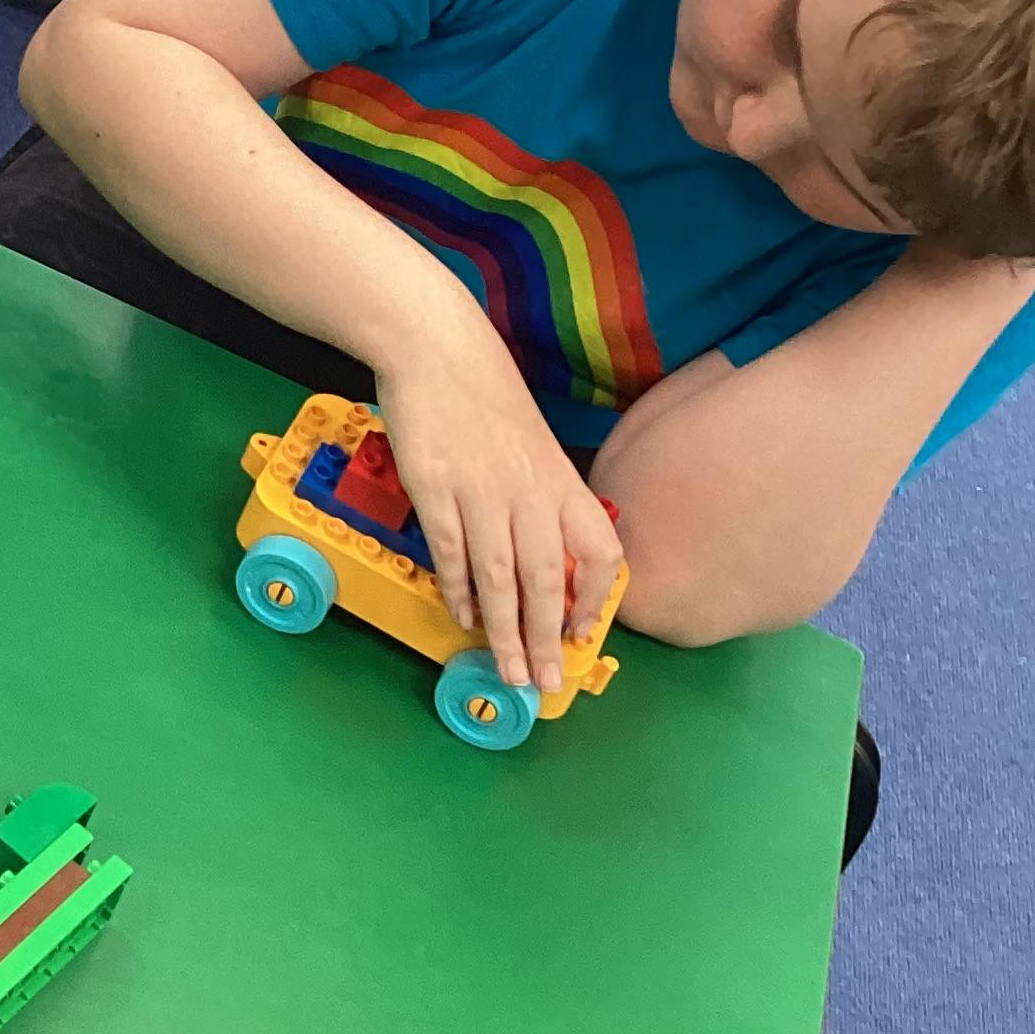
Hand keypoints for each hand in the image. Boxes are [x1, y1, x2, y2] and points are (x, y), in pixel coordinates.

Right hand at [375, 327, 625, 695]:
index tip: (580, 635)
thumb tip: (548, 563)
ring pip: (500, 578)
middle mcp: (529, 492)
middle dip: (546, 641)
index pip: (598, 552)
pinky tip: (462, 616)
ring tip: (508, 671)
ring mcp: (481, 491)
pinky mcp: (436, 488)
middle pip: (546, 581)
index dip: (594, 600)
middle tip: (545, 684)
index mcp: (560, 481)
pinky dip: (458, 590)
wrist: (438, 350)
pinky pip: (451, 552)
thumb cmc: (488, 399)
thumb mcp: (534, 446)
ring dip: (505, 633)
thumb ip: (545, 500)